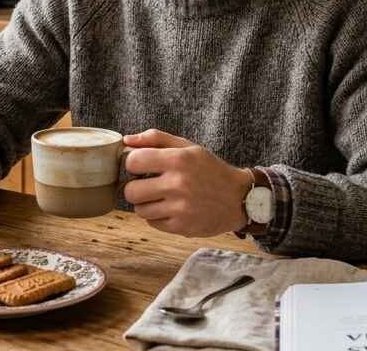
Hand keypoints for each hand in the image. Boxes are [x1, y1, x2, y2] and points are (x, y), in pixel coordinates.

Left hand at [121, 129, 253, 236]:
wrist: (239, 199)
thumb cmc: (210, 170)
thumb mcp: (188, 147)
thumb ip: (157, 139)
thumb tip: (127, 140)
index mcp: (178, 160)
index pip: (133, 161)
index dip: (132, 164)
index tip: (140, 166)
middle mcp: (178, 184)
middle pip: (130, 191)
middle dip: (135, 187)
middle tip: (147, 185)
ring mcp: (180, 208)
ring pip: (139, 210)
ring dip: (145, 204)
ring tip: (159, 197)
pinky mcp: (182, 227)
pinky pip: (152, 223)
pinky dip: (156, 217)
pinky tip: (170, 208)